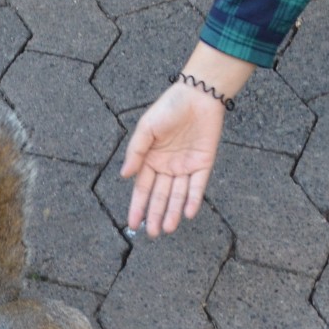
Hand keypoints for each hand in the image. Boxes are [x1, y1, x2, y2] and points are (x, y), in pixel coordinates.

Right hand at [119, 43, 252, 237]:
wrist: (198, 95)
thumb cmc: (169, 108)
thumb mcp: (146, 128)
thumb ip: (136, 152)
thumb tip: (124, 175)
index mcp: (150, 159)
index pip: (142, 188)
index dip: (137, 206)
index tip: (132, 225)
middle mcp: (167, 167)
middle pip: (160, 196)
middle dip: (155, 215)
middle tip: (152, 234)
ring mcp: (185, 167)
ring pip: (178, 195)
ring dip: (173, 212)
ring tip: (168, 228)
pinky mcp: (203, 164)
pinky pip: (197, 186)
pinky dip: (192, 199)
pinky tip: (187, 213)